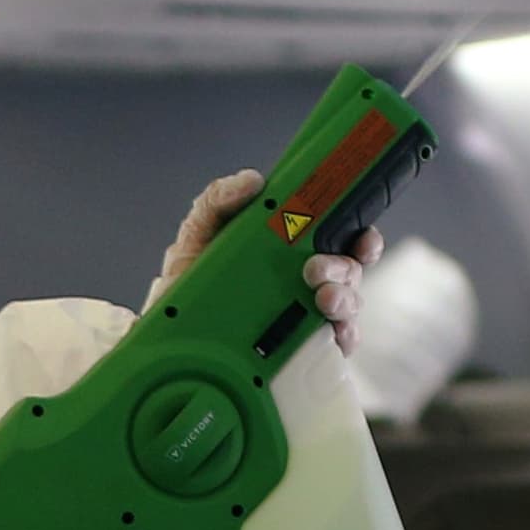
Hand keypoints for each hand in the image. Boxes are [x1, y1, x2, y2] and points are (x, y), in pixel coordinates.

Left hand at [154, 171, 386, 354]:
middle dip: (345, 267)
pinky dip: (343, 337)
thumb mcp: (199, 232)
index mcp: (290, 249)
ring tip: (322, 300)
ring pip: (348, 304)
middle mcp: (305, 281)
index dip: (360, 234)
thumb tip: (252, 181)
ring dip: (344, 299)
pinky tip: (331, 334)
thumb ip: (219, 199)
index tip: (360, 235)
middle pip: (349, 270)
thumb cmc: (189, 280)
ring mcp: (305, 315)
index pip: (339, 236)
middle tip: (315, 269)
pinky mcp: (302, 348)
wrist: (169, 331)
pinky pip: (336, 343)